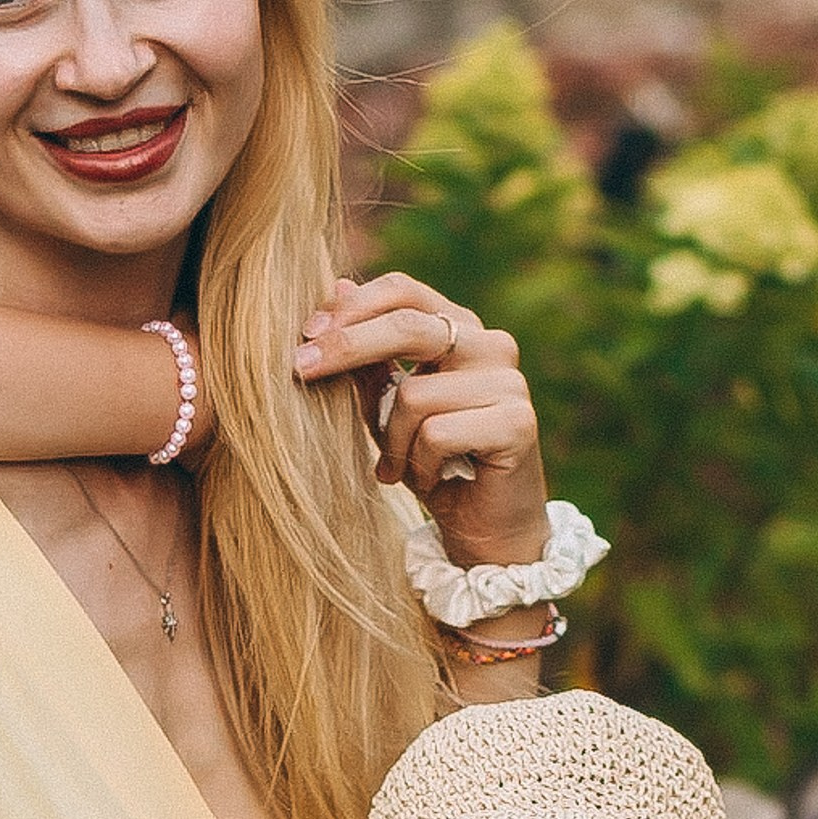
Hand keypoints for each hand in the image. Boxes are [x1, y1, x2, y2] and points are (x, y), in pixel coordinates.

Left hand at [293, 274, 549, 569]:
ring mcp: (509, 382)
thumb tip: (336, 286)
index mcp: (461, 329)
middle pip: (406, 327)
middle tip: (300, 370)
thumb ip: (369, 357)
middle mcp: (491, 344)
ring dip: (391, 440)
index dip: (352, 308)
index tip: (305, 334)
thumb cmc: (433, 465)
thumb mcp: (387, 409)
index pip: (404, 291)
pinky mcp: (517, 422)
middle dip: (346, 348)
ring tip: (398, 467)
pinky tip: (431, 479)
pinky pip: (436, 433)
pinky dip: (418, 464)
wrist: (485, 531)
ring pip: (414, 394)